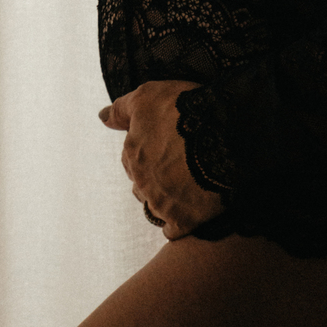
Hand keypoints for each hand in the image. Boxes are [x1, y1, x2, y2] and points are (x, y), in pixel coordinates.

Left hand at [99, 80, 225, 240]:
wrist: (224, 132)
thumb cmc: (185, 109)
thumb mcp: (147, 96)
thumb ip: (121, 109)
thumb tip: (102, 117)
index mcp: (132, 154)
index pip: (130, 158)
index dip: (148, 150)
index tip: (165, 145)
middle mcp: (142, 181)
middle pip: (142, 184)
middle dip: (155, 176)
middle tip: (178, 164)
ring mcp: (162, 203)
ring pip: (154, 207)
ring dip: (165, 199)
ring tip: (187, 186)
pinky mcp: (184, 219)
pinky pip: (173, 229)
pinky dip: (179, 221)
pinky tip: (191, 208)